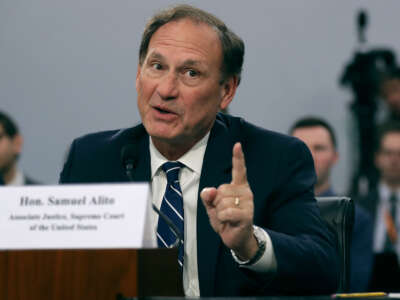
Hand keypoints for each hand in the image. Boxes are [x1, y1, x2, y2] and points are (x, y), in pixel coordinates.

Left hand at [201, 142, 257, 259]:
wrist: (236, 238)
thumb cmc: (225, 219)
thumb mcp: (212, 206)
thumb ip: (208, 196)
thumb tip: (209, 191)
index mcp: (238, 186)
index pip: (238, 169)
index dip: (238, 157)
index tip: (237, 145)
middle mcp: (245, 192)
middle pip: (220, 190)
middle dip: (216, 202)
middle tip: (223, 211)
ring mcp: (248, 203)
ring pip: (222, 202)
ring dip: (219, 212)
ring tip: (227, 218)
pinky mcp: (247, 215)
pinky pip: (226, 212)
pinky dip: (222, 219)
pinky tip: (230, 223)